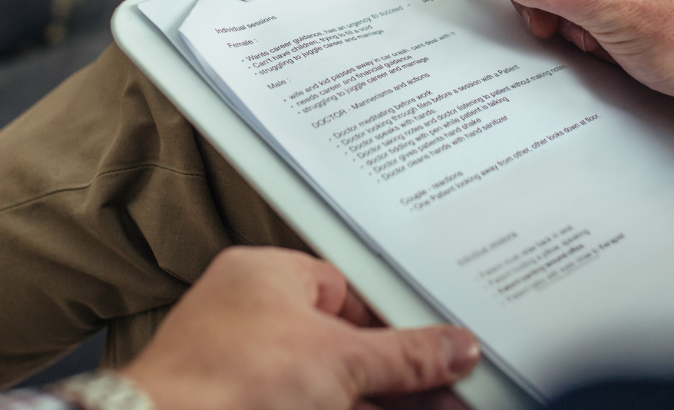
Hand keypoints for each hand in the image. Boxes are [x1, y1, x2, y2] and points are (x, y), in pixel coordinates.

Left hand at [122, 248, 479, 409]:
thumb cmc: (222, 382)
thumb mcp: (338, 360)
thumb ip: (405, 356)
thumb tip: (451, 347)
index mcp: (264, 276)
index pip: (349, 290)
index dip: (398, 323)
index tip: (439, 348)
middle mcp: (251, 318)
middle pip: (345, 343)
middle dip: (400, 372)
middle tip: (450, 387)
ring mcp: (245, 369)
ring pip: (331, 382)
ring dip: (383, 398)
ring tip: (443, 406)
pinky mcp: (245, 405)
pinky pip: (312, 403)